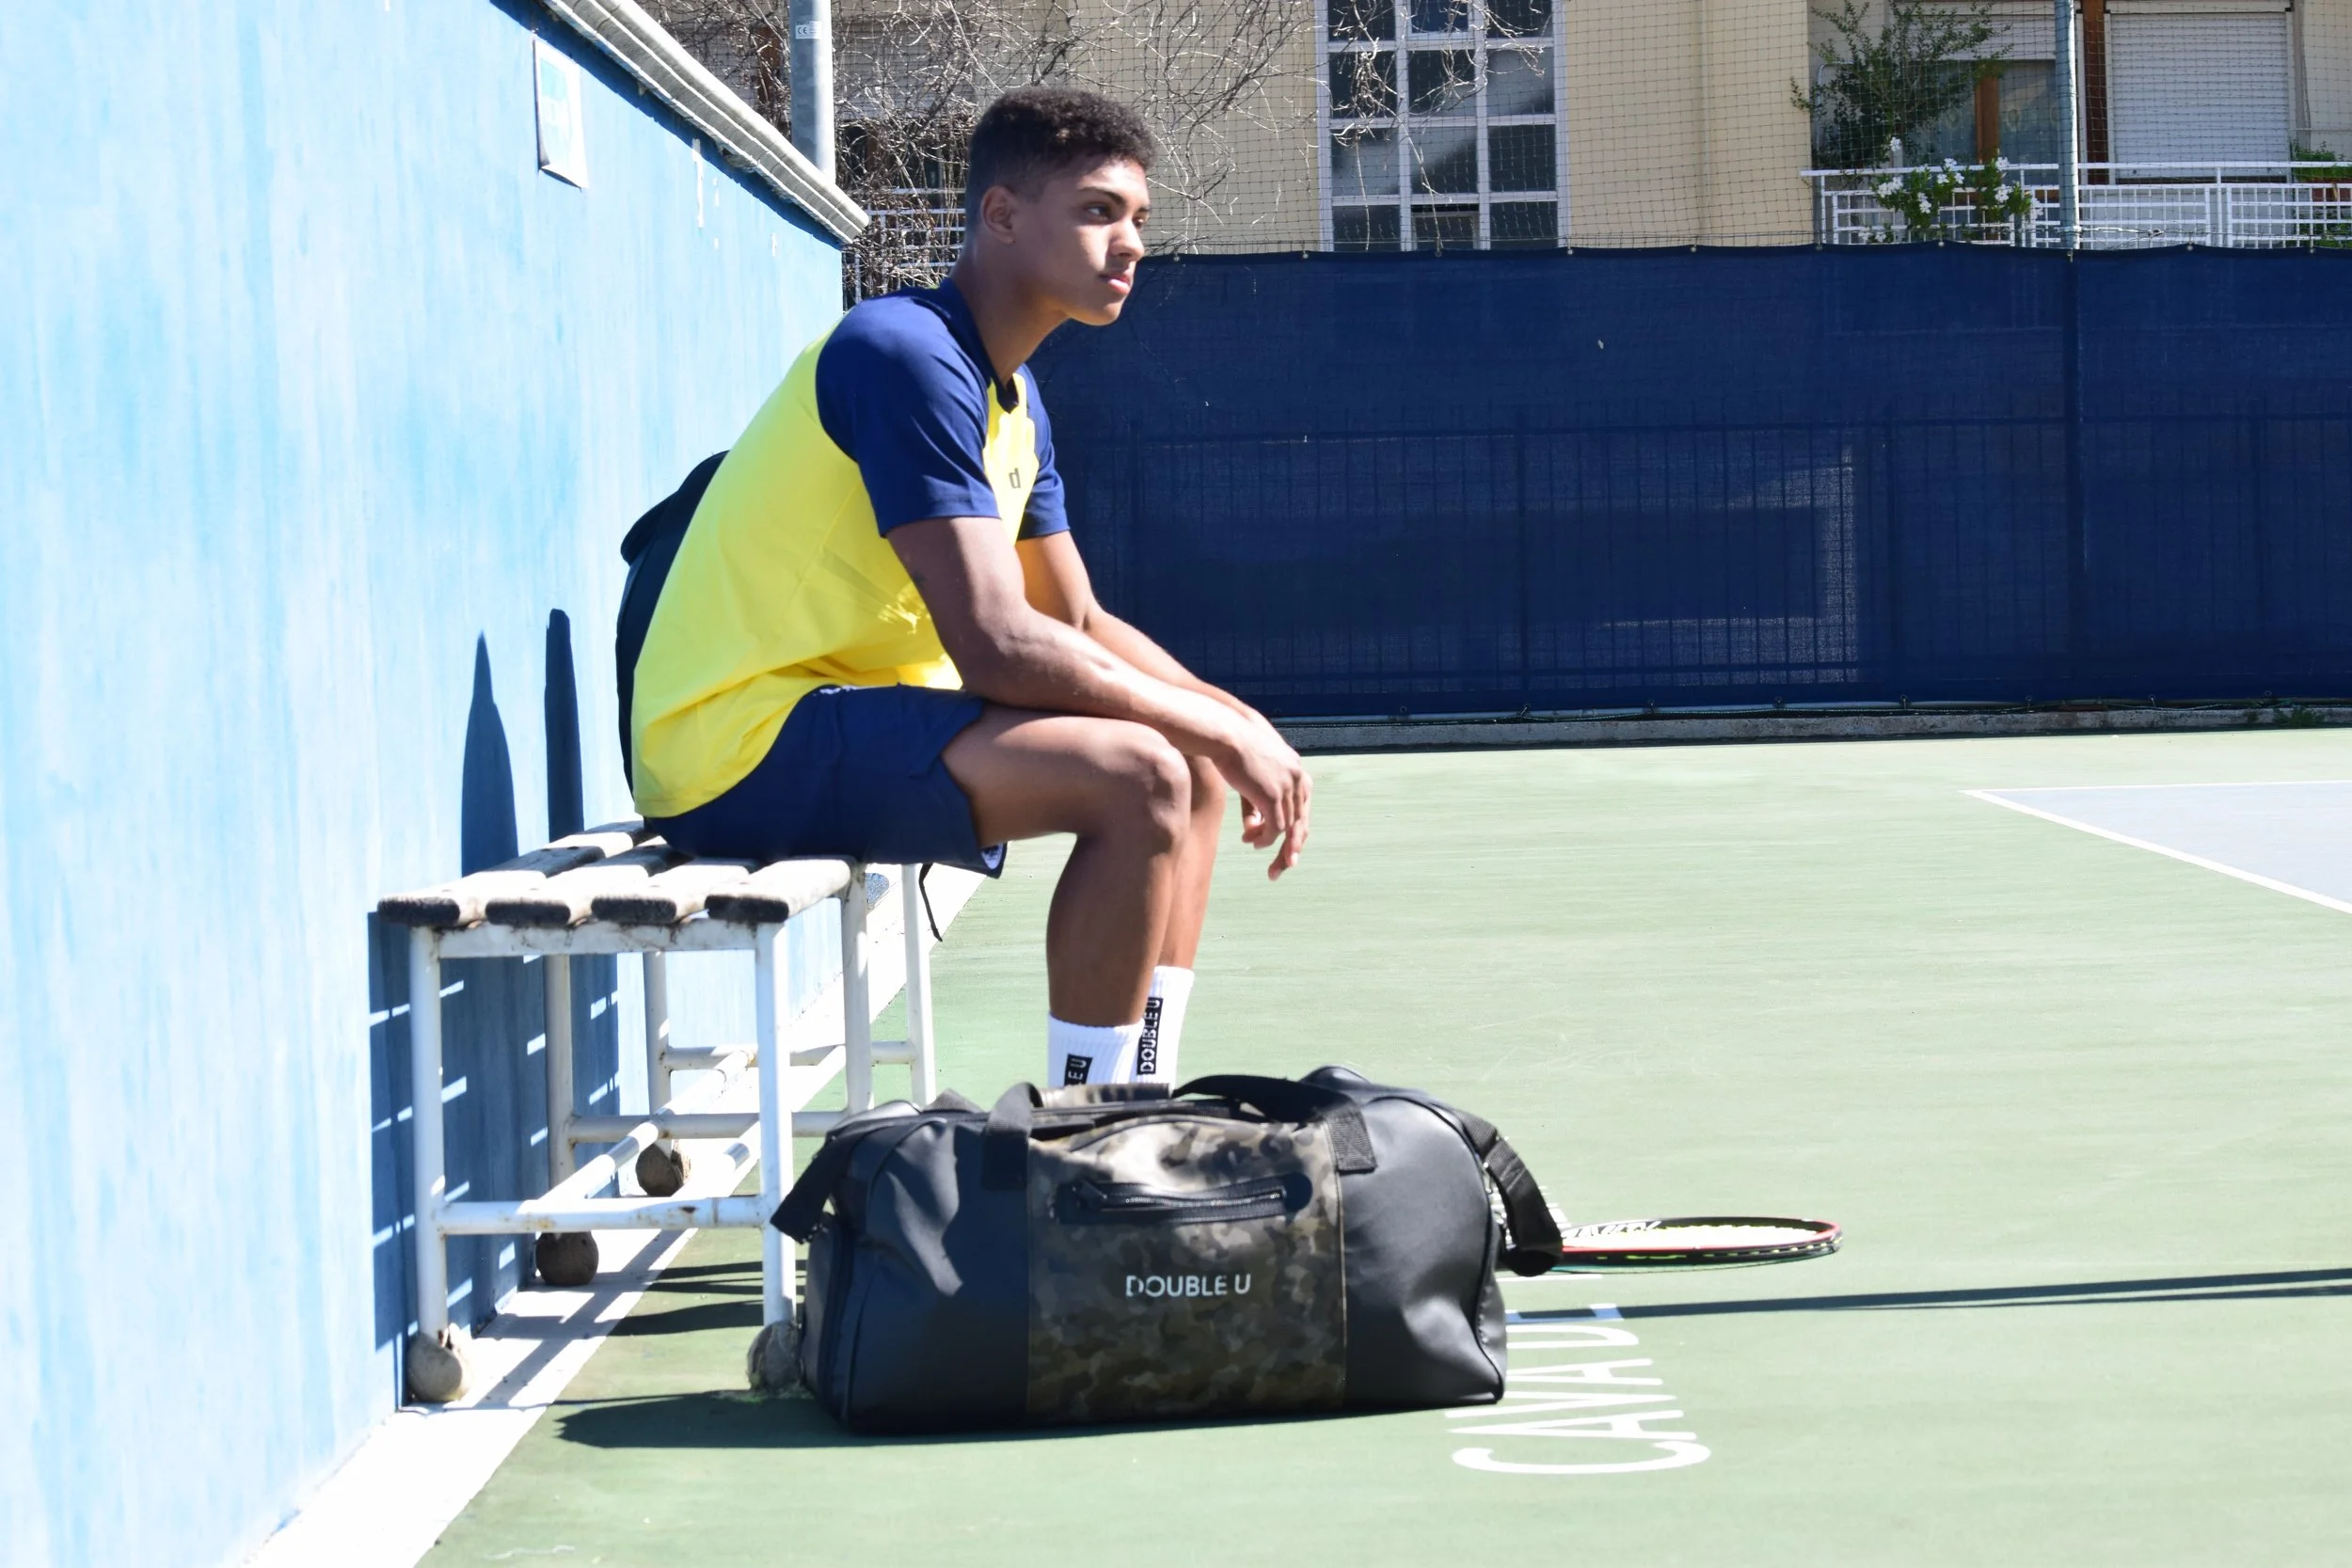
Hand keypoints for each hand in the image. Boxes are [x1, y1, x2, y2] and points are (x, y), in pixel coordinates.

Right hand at [1214, 720, 1311, 879]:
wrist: (1226, 735)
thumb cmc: (1233, 752)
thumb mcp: (1251, 778)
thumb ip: (1256, 805)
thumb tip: (1253, 830)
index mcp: (1297, 771)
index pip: (1303, 808)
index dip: (1296, 831)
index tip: (1289, 851)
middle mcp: (1298, 779)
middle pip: (1301, 822)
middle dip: (1291, 847)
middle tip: (1284, 867)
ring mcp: (1288, 787)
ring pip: (1287, 828)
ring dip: (1270, 843)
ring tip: (1255, 846)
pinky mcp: (1273, 795)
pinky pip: (1275, 828)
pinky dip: (1264, 839)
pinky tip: (1251, 842)